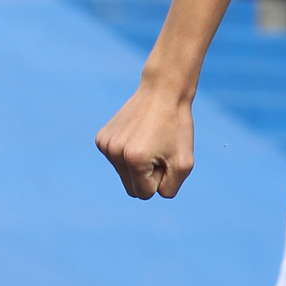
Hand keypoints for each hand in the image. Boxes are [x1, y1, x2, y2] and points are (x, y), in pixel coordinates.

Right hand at [95, 80, 194, 199]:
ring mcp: (105, 145)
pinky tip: (137, 136)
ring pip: (124, 176)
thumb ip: (169, 189)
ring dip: (139, 166)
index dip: (159, 179)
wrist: (162, 92)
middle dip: (147, 177)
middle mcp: (115, 152)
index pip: (146, 194)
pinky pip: (117, 162)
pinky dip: (128, 155)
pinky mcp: (101, 139)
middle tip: (158, 152)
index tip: (165, 157)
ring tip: (149, 142)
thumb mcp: (184, 164)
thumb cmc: (176, 128)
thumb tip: (151, 194)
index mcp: (134, 160)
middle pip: (132, 189)